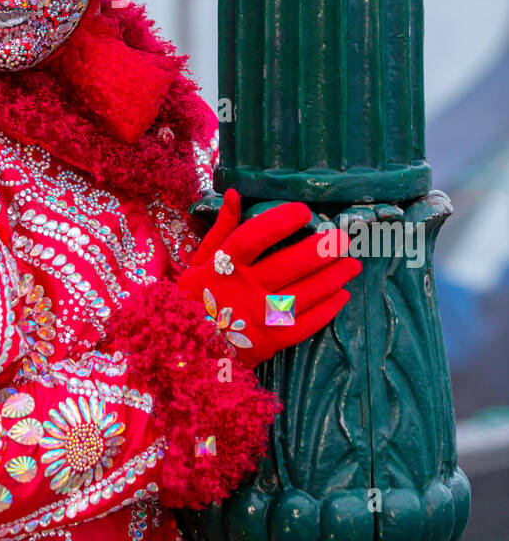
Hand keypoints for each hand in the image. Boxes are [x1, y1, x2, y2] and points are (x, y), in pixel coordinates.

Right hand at [176, 190, 360, 368]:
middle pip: (287, 265)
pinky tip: (342, 295)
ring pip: (303, 294)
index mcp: (223, 266)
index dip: (279, 222)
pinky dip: (327, 310)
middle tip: (342, 239)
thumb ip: (221, 228)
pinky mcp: (272, 341)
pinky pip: (305, 324)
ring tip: (352, 265)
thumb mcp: (200, 260)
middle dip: (320, 250)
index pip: (252, 238)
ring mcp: (259, 317)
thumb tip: (235, 194)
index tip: (303, 211)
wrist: (188, 347)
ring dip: (332, 278)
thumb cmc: (196, 297)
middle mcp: (243, 290)